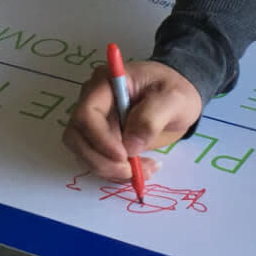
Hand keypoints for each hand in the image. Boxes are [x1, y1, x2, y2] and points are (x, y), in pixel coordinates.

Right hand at [62, 60, 201, 181]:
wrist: (178, 98)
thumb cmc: (176, 91)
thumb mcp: (174, 99)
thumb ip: (151, 118)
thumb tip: (130, 146)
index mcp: (106, 83)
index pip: (86, 114)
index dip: (99, 139)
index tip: (124, 156)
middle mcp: (92, 101)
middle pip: (77, 137)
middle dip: (101, 161)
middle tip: (132, 172)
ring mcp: (94, 121)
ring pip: (83, 153)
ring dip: (109, 170)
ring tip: (145, 171)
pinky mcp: (100, 139)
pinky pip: (96, 160)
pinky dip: (115, 172)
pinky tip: (141, 170)